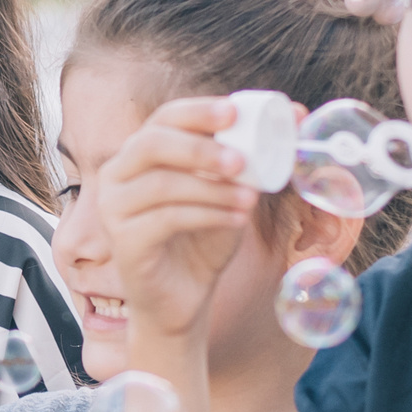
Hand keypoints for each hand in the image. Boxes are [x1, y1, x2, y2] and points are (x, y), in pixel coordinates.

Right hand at [97, 97, 260, 342]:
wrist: (182, 300)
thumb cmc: (203, 240)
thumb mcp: (232, 193)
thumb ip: (254, 158)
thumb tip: (298, 113)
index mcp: (142, 153)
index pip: (165, 118)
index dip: (198, 111)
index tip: (235, 112)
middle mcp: (119, 175)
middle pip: (152, 144)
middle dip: (200, 148)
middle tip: (241, 160)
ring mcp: (114, 209)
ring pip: (162, 183)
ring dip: (212, 188)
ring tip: (250, 198)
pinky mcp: (123, 242)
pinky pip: (165, 219)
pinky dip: (207, 215)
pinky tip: (237, 219)